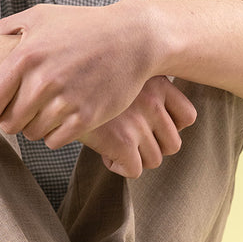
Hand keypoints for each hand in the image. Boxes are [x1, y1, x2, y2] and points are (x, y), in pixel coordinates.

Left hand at [0, 2, 159, 147]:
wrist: (131, 39)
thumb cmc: (85, 25)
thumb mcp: (43, 15)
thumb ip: (11, 25)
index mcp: (26, 57)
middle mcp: (43, 81)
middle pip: (10, 123)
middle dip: (11, 123)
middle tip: (19, 118)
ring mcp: (66, 101)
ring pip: (33, 134)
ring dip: (34, 129)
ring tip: (42, 117)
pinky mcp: (86, 117)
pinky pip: (55, 141)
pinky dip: (53, 136)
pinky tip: (59, 124)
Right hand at [79, 77, 196, 177]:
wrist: (53, 86)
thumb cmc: (87, 81)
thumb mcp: (123, 71)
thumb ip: (145, 88)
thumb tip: (160, 121)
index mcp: (158, 83)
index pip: (189, 117)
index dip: (172, 127)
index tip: (152, 125)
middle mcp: (152, 101)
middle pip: (173, 145)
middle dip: (152, 147)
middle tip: (129, 138)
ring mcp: (138, 122)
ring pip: (154, 160)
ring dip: (134, 158)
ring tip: (114, 142)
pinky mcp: (122, 142)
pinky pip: (134, 170)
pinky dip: (119, 167)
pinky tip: (104, 152)